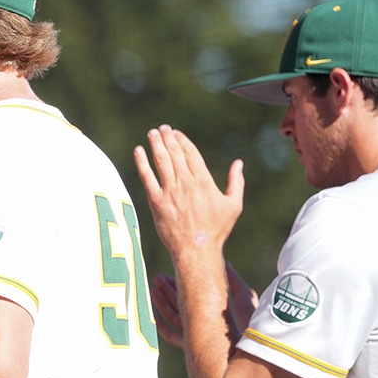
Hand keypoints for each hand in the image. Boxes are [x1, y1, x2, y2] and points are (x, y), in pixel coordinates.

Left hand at [133, 125, 242, 262]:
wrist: (196, 249)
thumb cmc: (217, 229)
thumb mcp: (234, 204)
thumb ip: (237, 182)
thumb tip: (239, 163)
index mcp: (204, 182)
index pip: (191, 154)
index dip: (182, 141)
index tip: (176, 133)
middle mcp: (186, 183)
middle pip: (175, 154)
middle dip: (168, 138)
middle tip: (162, 128)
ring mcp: (170, 192)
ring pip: (161, 162)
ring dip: (156, 145)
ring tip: (152, 133)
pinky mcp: (156, 202)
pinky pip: (147, 178)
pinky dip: (142, 163)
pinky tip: (138, 151)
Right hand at [152, 260, 256, 349]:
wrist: (257, 344)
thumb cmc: (255, 322)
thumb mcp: (245, 296)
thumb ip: (234, 281)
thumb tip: (225, 263)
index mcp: (215, 312)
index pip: (193, 296)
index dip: (181, 285)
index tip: (171, 274)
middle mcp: (205, 324)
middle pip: (181, 305)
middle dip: (168, 291)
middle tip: (157, 277)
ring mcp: (198, 335)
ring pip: (175, 317)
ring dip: (162, 303)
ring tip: (153, 289)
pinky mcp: (195, 346)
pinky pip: (172, 335)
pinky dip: (161, 325)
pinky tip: (153, 314)